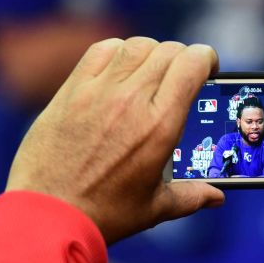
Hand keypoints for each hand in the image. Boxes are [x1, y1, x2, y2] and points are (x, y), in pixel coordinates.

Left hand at [6, 37, 224, 244]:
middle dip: (183, 58)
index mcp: (160, 126)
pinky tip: (119, 69)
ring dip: (152, 53)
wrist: (47, 216)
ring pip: (136, 46)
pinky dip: (117, 52)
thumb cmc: (104, 214)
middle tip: (182, 75)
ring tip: (151, 71)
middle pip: (168, 51)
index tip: (208, 68)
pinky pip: (100, 51)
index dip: (206, 58)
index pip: (192, 64)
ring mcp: (99, 91)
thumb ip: (191, 196)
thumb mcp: (155, 208)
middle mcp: (132, 100)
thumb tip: (216, 197)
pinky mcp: (71, 91)